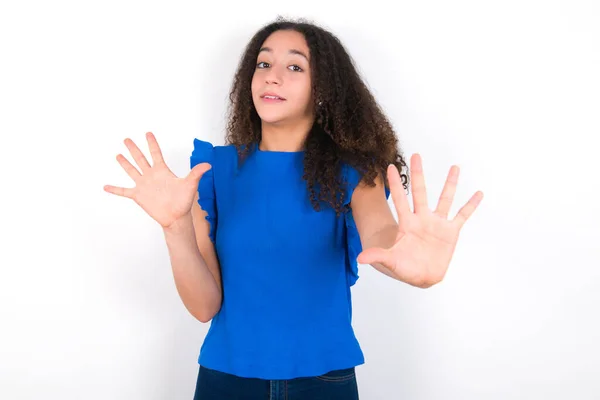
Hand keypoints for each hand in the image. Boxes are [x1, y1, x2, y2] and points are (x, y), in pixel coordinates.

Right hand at [104, 132, 210, 228]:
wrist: (176, 217)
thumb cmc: (184, 202)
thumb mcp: (190, 185)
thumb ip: (196, 173)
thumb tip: (209, 164)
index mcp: (162, 171)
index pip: (155, 153)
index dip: (152, 143)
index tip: (148, 133)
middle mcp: (151, 176)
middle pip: (140, 159)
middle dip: (134, 149)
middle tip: (126, 139)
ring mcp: (144, 185)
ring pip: (132, 171)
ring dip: (124, 163)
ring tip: (118, 155)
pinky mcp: (139, 196)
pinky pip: (124, 191)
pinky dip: (115, 189)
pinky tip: (105, 187)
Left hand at [357, 154, 482, 286]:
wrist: (422, 276)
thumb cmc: (405, 268)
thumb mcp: (391, 261)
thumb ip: (378, 256)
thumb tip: (361, 259)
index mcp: (407, 224)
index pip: (400, 199)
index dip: (395, 184)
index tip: (389, 167)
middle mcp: (422, 219)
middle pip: (419, 192)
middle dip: (417, 175)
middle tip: (415, 155)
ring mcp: (437, 224)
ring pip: (444, 199)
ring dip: (450, 184)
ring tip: (455, 167)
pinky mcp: (451, 232)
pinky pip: (462, 215)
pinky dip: (470, 205)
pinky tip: (479, 193)